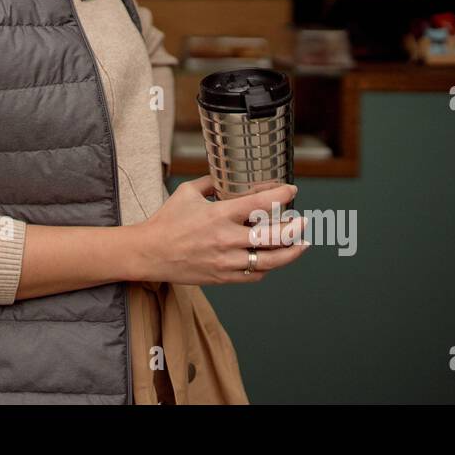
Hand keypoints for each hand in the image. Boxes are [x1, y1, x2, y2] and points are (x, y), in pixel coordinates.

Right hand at [130, 176, 308, 284]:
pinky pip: (255, 275)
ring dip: (291, 252)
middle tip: (304, 221)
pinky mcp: (224, 277)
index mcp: (219, 215)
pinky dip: (268, 266)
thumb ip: (211, 183)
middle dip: (295, 228)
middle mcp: (227, 239)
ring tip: (301, 244)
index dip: (282, 195)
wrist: (150, 253)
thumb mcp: (188, 192)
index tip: (291, 190)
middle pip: (274, 237)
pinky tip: (273, 259)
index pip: (261, 204)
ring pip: (270, 260)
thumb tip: (227, 177)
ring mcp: (227, 261)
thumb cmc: (167, 222)